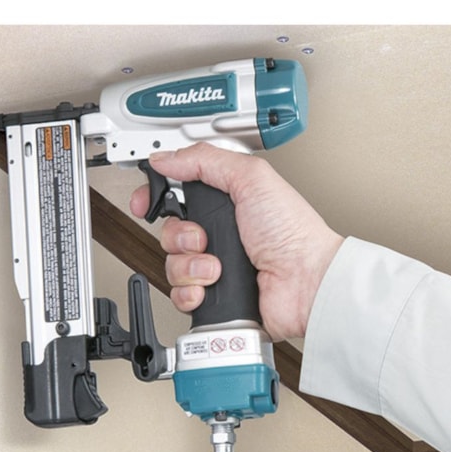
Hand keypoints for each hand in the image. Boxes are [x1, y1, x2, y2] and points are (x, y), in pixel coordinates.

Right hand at [129, 143, 343, 340]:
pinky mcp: (212, 294)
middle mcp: (217, 234)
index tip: (145, 203)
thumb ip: (205, 160)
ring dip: (191, 266)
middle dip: (181, 237)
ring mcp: (213, 266)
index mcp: (224, 203)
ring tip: (216, 267)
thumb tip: (166, 156)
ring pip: (172, 265)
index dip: (154, 198)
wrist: (305, 282)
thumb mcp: (250, 178)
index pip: (175, 195)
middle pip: (169, 232)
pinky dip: (191, 292)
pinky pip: (179, 294)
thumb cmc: (292, 233)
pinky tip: (210, 286)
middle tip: (204, 238)